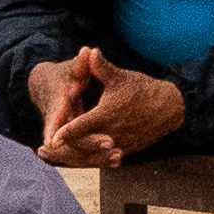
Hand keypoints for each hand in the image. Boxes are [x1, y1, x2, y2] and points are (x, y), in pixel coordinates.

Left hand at [36, 53, 185, 167]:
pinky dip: (85, 161)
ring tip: (54, 158)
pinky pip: (101, 161)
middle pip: (82, 148)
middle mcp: (112, 133)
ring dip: (71, 160)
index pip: (82, 127)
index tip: (51, 138)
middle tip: (44, 150)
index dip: (66, 132)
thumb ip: (102, 68)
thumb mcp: (121, 77)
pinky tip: (74, 161)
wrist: (169, 108)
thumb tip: (90, 51)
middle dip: (62, 151)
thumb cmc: (143, 91)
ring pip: (90, 158)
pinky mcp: (124, 151)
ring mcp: (119, 145)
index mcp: (108, 115)